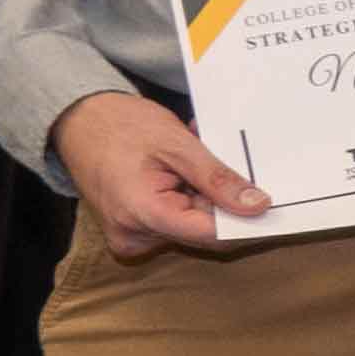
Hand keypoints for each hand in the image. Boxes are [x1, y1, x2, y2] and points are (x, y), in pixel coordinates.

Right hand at [53, 88, 268, 257]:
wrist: (77, 120)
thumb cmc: (120, 125)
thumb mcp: (176, 145)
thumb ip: (217, 178)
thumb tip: (258, 206)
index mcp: (142, 215)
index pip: (212, 235)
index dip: (247, 224)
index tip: (277, 210)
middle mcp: (135, 235)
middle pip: (204, 233)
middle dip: (225, 204)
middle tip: (236, 167)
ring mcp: (133, 236)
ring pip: (193, 226)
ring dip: (206, 196)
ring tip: (198, 158)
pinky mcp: (136, 229)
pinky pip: (177, 220)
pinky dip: (190, 197)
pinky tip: (186, 170)